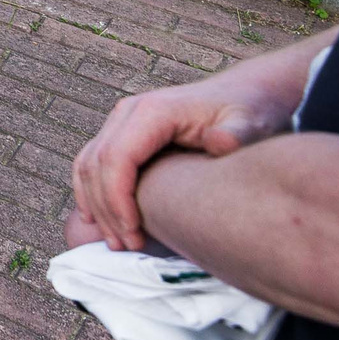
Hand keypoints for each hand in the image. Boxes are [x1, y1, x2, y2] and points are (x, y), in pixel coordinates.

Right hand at [71, 79, 291, 251]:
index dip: (117, 199)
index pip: (116, 158)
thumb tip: (219, 142)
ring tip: (117, 241)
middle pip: (97, 164)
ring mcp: (122, 120)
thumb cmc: (248, 111)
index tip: (134, 232)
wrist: (245, 93)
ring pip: (88, 164)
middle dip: (107, 210)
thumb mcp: (250, 121)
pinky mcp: (122, 132)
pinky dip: (90, 192)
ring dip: (96, 205)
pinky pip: (93, 162)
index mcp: (153, 111)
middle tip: (126, 246)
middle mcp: (129, 112)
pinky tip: (98, 219)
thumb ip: (237, 133)